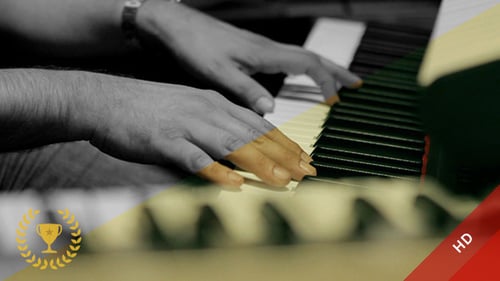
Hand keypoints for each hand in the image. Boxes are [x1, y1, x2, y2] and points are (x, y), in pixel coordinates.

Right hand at [70, 72, 315, 188]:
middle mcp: (205, 112)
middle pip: (251, 135)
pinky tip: (232, 182)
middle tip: (304, 172)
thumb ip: (216, 122)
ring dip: (258, 163)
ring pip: (229, 144)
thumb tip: (241, 141)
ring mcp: (185, 126)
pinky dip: (215, 170)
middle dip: (281, 155)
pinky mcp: (164, 141)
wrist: (105, 99)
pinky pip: (193, 157)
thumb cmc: (148, 107)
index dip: (283, 142)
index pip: (257, 124)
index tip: (303, 157)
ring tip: (281, 179)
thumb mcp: (190, 107)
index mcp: (214, 103)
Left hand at [136, 1, 361, 113]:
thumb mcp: (218, 72)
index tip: (336, 100)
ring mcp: (261, 48)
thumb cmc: (195, 45)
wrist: (176, 26)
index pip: (308, 63)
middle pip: (312, 57)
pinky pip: (287, 58)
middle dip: (336, 71)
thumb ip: (245, 90)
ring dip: (322, 69)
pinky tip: (299, 76)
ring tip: (336, 81)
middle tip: (356, 84)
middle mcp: (268, 48)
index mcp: (265, 53)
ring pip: (301, 56)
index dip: (325, 81)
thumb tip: (271, 110)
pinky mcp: (251, 50)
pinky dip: (303, 68)